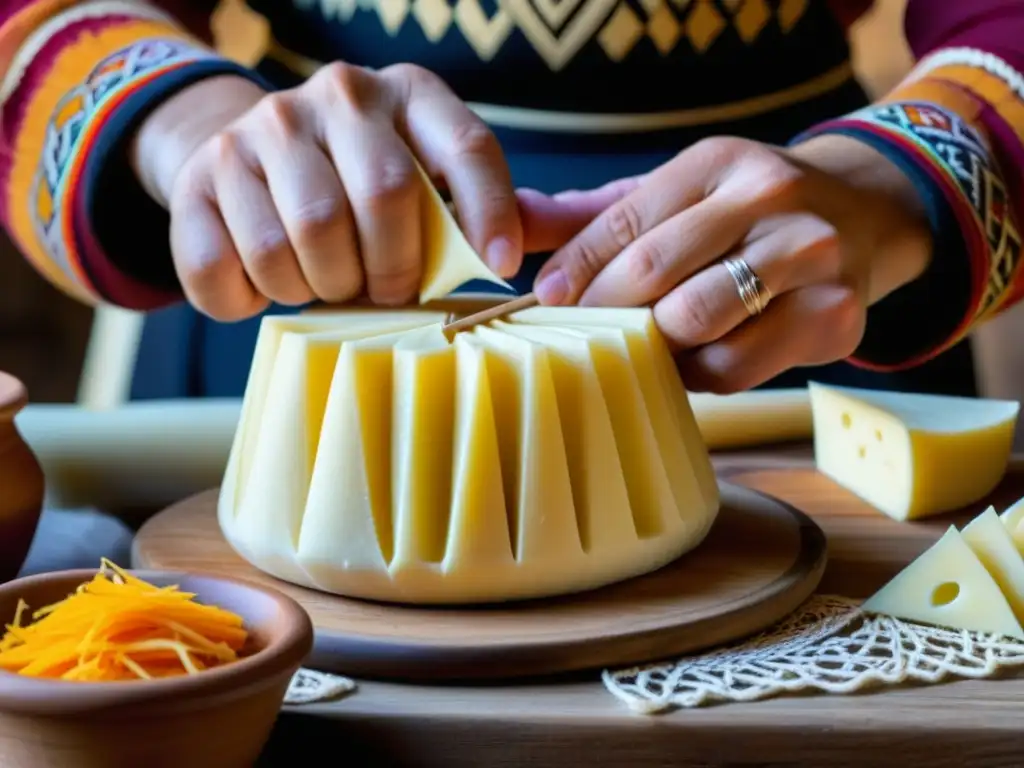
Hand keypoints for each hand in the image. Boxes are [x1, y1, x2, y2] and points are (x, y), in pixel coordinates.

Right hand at [131, 66, 523, 319]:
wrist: (246, 151)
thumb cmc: (358, 179)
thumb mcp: (425, 172)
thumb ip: (476, 206)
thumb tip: (528, 250)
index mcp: (407, 93)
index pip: (466, 147)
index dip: (490, 211)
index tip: (500, 266)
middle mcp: (336, 95)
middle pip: (383, 198)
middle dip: (395, 271)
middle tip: (387, 293)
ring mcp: (259, 130)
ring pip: (301, 240)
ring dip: (321, 288)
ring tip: (327, 284)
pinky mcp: (199, 177)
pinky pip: (224, 269)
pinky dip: (250, 300)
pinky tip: (268, 288)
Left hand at [528, 135, 931, 392]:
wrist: (862, 216)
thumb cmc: (745, 213)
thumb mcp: (678, 194)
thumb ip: (598, 215)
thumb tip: (512, 226)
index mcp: (719, 161)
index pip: (624, 221)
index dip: (575, 267)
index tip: (546, 298)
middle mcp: (770, 198)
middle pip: (654, 273)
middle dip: (604, 311)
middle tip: (583, 330)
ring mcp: (810, 258)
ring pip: (694, 325)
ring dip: (652, 345)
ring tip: (641, 343)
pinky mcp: (834, 318)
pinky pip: (736, 368)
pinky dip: (697, 374)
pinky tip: (691, 358)